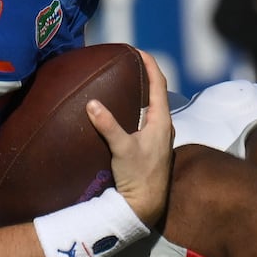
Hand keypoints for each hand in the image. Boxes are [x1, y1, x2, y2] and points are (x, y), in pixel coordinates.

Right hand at [87, 49, 172, 226]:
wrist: (145, 206)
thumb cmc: (139, 177)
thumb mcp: (121, 149)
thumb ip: (108, 125)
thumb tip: (92, 103)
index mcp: (162, 121)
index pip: (158, 83)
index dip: (149, 64)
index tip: (137, 50)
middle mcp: (164, 127)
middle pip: (157, 92)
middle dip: (144, 74)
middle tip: (128, 61)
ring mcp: (159, 138)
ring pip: (152, 107)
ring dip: (142, 92)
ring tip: (126, 80)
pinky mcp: (152, 147)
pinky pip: (146, 119)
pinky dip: (137, 108)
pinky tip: (125, 111)